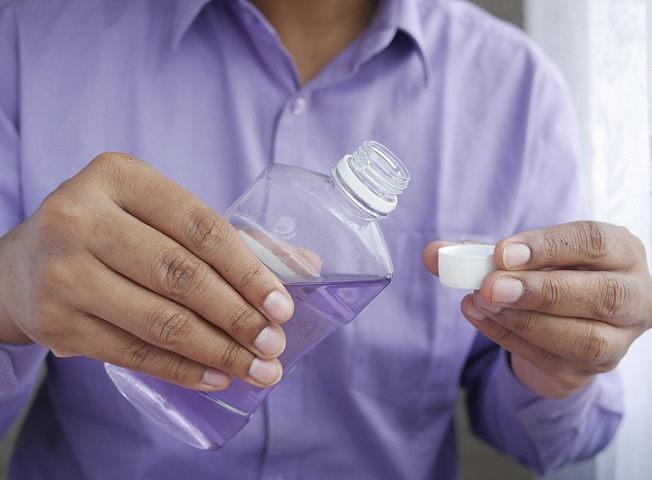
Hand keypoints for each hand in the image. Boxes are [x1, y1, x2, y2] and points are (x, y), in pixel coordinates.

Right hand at [0, 153, 293, 389]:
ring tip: (258, 368)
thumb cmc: (111, 232)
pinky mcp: (54, 322)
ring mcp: (63, 271)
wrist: (24, 264)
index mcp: (119, 177)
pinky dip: (182, 370)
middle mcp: (82, 218)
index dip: (249, 270)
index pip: (201, 227)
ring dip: (218, 351)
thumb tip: (306, 266)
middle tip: (274, 345)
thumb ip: (228, 237)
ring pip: (159, 321)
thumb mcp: (157, 214)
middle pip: (182, 276)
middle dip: (238, 317)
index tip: (283, 306)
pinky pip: (132, 354)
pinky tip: (216, 377)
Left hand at [424, 221, 651, 398]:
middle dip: (541, 291)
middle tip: (490, 286)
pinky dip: (511, 339)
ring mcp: (619, 341)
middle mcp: (636, 296)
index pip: (595, 242)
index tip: (502, 253)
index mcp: (623, 252)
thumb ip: (478, 253)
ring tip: (481, 302)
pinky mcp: (591, 372)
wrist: (556, 323)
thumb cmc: (545, 276)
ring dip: (526, 321)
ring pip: (586, 338)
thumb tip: (432, 253)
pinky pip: (554, 360)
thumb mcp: (518, 257)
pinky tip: (480, 318)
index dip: (548, 247)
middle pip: (603, 295)